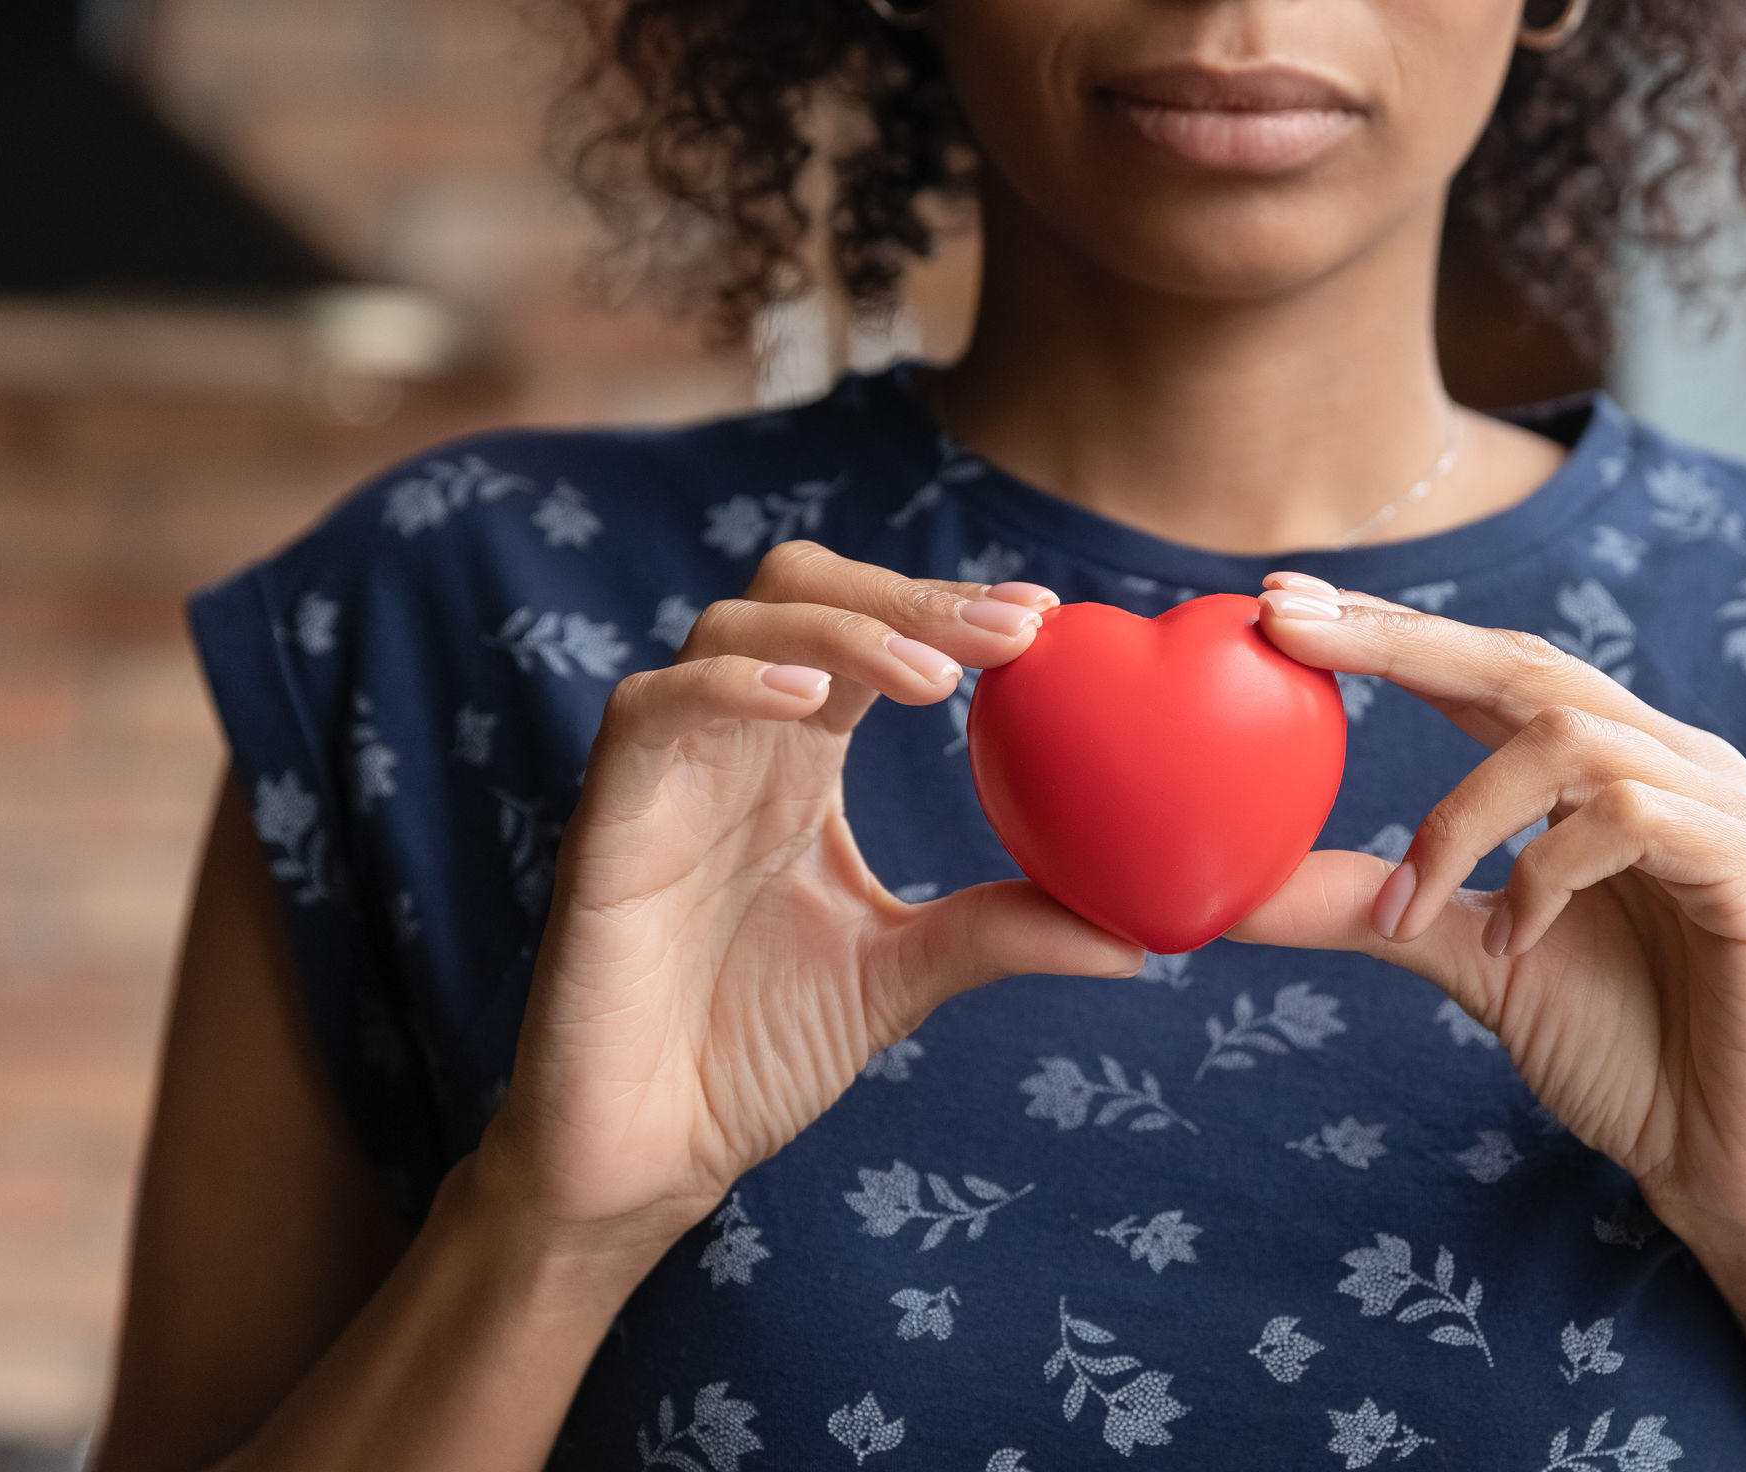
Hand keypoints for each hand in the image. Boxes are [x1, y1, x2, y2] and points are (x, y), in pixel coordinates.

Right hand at [471, 543, 1143, 1260]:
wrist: (644, 1154)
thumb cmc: (749, 1055)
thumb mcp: (900, 979)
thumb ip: (998, 933)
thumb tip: (1139, 939)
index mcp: (799, 762)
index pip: (872, 635)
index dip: (948, 606)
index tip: (1045, 617)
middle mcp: (732, 744)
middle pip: (801, 591)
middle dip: (907, 593)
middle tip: (1012, 633)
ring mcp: (665, 773)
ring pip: (732, 627)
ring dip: (843, 631)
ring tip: (936, 681)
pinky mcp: (606, 820)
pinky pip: (651, 709)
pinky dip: (732, 687)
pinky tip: (814, 703)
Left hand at [1231, 575, 1745, 1264]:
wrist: (1731, 1164)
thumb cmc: (1621, 1053)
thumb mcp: (1472, 962)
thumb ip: (1374, 910)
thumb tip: (1233, 890)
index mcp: (1608, 770)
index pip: (1491, 670)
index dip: (1392, 631)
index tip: (1282, 610)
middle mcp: (1671, 765)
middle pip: (1528, 664)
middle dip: (1401, 643)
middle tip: (1292, 631)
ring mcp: (1722, 810)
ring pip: (1570, 739)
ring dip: (1462, 817)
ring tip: (1408, 909)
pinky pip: (1636, 816)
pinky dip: (1547, 872)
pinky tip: (1515, 943)